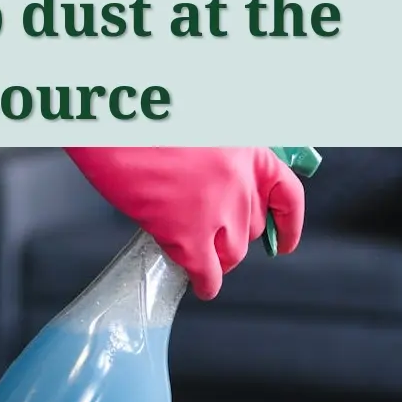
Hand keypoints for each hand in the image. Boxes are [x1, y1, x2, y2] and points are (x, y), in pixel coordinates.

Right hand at [64, 147, 304, 299]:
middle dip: (237, 235)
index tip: (284, 239)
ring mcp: (217, 210)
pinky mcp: (188, 234)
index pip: (286, 194)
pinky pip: (207, 271)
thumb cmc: (147, 116)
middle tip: (218, 238)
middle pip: (253, 225)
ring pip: (234, 252)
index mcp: (246, 148)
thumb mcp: (200, 125)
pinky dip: (205, 282)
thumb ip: (217, 152)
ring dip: (221, 259)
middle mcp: (240, 180)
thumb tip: (217, 179)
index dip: (288, 223)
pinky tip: (200, 284)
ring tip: (206, 260)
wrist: (113, 125)